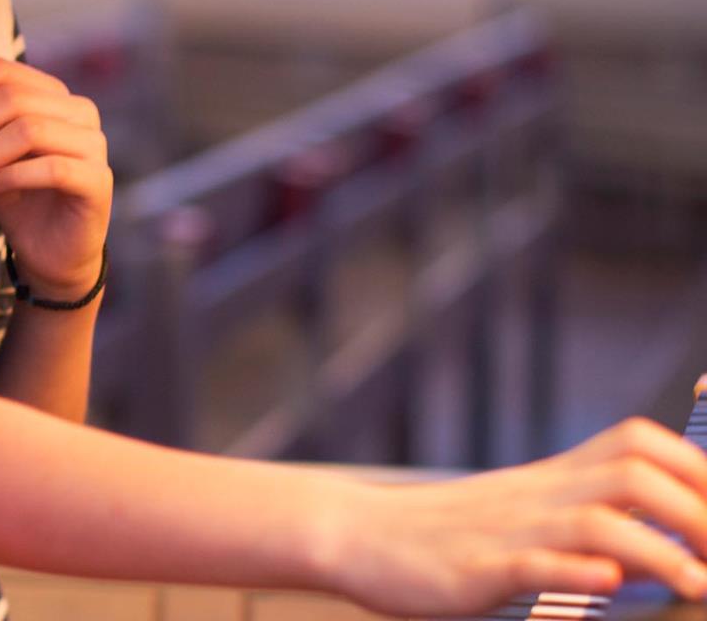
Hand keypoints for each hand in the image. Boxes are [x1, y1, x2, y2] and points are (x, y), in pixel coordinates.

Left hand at [0, 51, 110, 300]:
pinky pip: (52, 167)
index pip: (4, 71)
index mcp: (53, 94)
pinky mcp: (98, 180)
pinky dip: (13, 175)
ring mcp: (94, 145)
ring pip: (30, 130)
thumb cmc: (15, 192)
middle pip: (14, 99)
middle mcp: (80, 111)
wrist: (47, 251)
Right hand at [332, 418, 706, 615]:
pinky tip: (607, 582)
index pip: (639, 444)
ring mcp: (508, 530)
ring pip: (595, 520)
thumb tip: (651, 537)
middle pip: (634, 471)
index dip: (698, 468)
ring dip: (659, 550)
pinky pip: (532, 565)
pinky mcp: (475, 568)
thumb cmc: (444, 534)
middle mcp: (538, 495)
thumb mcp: (519, 511)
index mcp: (552, 479)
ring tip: (698, 585)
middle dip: (699, 511)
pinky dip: (575, 573)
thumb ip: (578, 509)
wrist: (356, 533)